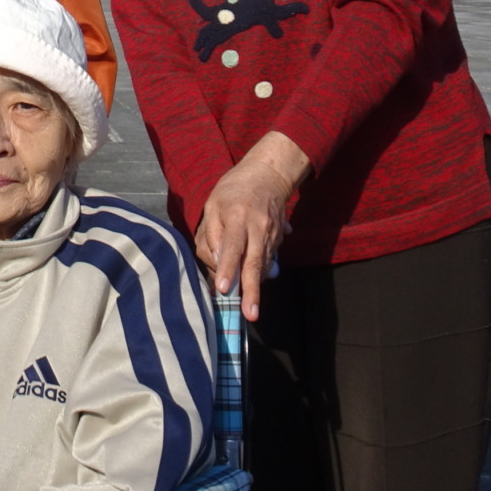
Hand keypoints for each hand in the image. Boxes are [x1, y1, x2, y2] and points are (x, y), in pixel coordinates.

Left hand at [194, 132, 309, 322]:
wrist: (268, 176)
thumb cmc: (233, 191)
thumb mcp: (213, 204)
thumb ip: (211, 233)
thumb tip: (214, 261)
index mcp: (238, 216)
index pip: (232, 246)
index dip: (227, 268)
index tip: (223, 288)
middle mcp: (258, 228)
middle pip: (254, 263)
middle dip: (251, 290)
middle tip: (250, 314)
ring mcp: (272, 236)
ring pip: (262, 266)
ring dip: (255, 287)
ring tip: (249, 309)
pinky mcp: (279, 241)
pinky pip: (266, 262)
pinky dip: (258, 274)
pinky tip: (251, 285)